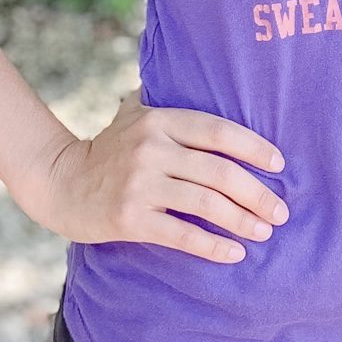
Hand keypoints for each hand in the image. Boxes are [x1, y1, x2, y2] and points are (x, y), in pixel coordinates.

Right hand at [29, 86, 289, 262]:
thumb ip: (166, 104)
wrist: (61, 182)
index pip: (219, 131)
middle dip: (257, 193)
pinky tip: (234, 253)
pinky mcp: (129, 219)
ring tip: (264, 232)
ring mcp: (140, 185)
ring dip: (242, 221)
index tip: (279, 165)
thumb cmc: (108, 150)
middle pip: (219, 172)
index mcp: (159, 120)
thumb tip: (209, 88)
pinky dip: (212, 246)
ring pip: (206, 205)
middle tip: (280, 212)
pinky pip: (182, 235)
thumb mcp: (133, 115)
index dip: (254, 147)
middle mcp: (151, 148)